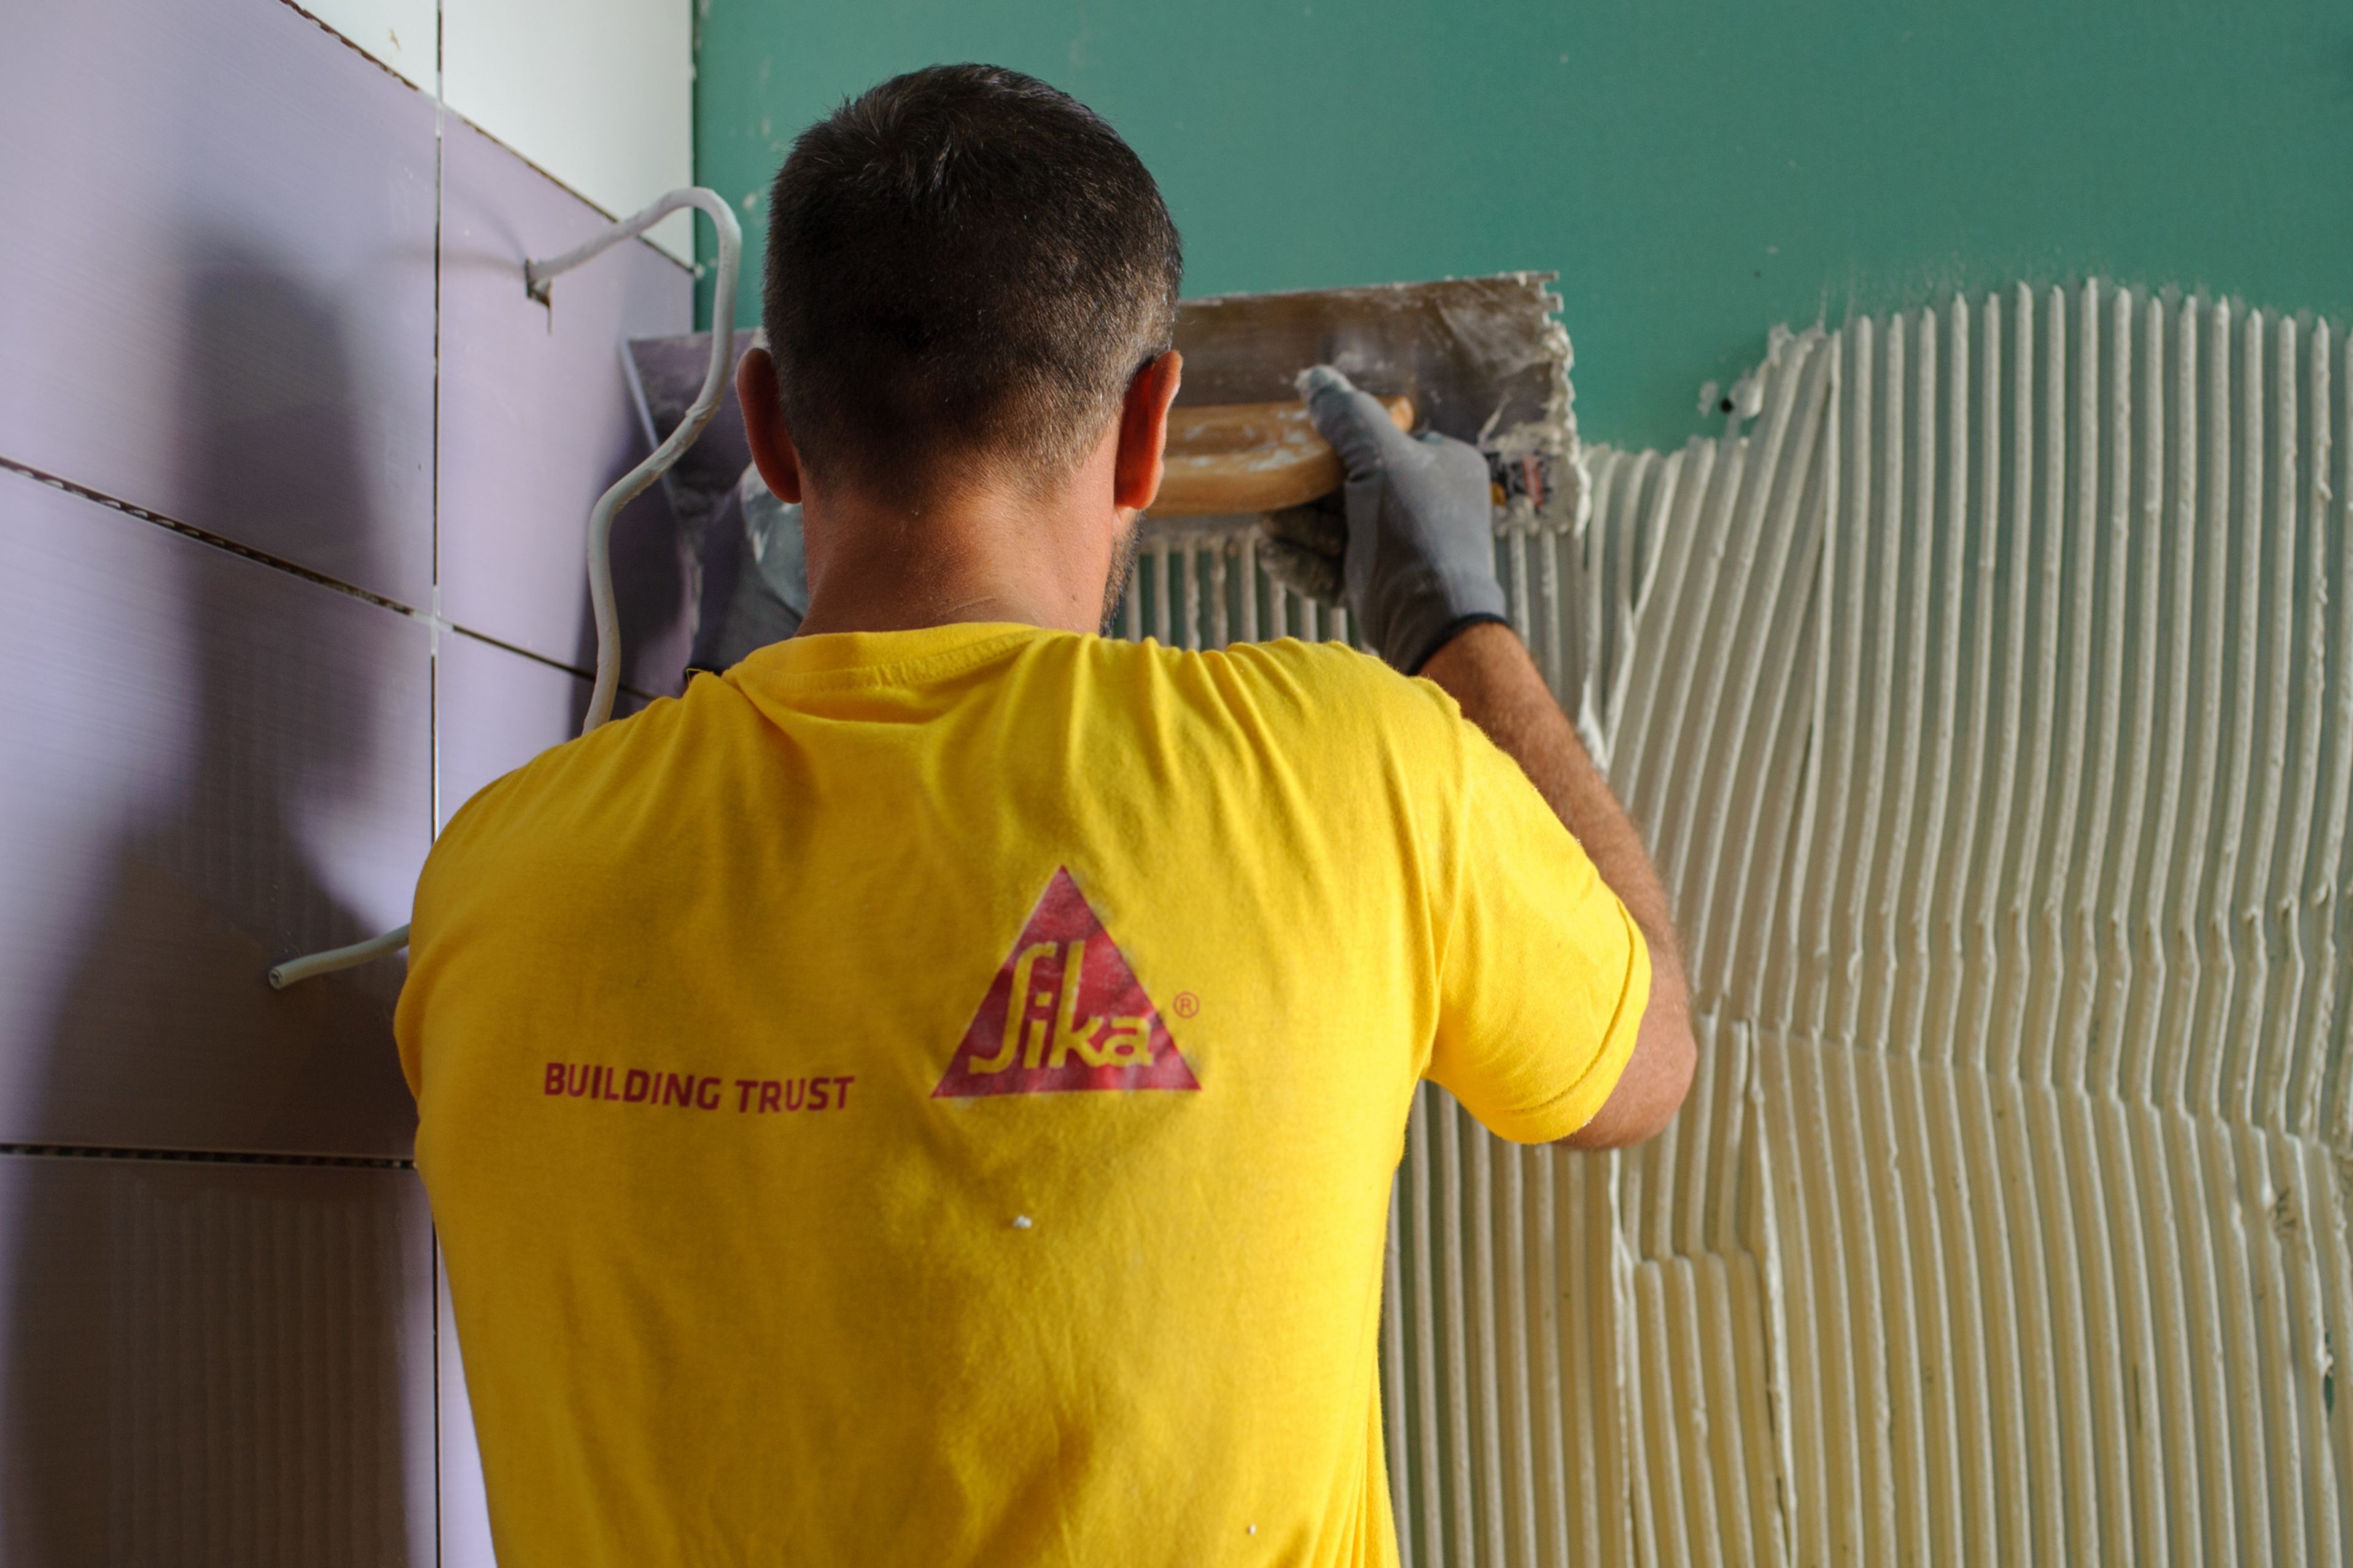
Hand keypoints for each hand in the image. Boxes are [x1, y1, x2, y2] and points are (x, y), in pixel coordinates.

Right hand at [1298, 365, 1507, 672]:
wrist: (1434, 619)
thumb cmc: (1417, 530)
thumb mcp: (1381, 457)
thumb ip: (1347, 414)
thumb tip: (1315, 378)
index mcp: (1444, 466)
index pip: (1386, 442)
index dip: (1341, 444)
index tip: (1302, 445)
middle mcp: (1426, 506)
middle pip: (1351, 488)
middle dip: (1306, 495)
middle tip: (1272, 490)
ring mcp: (1402, 549)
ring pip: (1338, 529)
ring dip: (1299, 528)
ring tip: (1267, 526)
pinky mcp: (1379, 586)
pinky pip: (1333, 566)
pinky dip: (1303, 560)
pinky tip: (1271, 553)